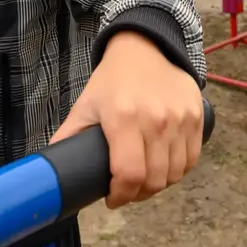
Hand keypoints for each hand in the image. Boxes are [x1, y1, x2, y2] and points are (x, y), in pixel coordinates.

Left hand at [49, 31, 202, 208]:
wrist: (144, 48)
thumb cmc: (112, 80)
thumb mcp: (85, 105)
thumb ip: (68, 137)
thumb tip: (49, 170)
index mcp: (123, 117)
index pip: (129, 175)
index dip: (121, 196)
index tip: (112, 198)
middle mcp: (155, 119)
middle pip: (154, 180)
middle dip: (138, 194)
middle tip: (127, 191)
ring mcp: (180, 118)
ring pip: (175, 173)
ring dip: (160, 185)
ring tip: (145, 180)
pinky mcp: (197, 116)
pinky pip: (192, 158)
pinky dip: (179, 171)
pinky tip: (164, 168)